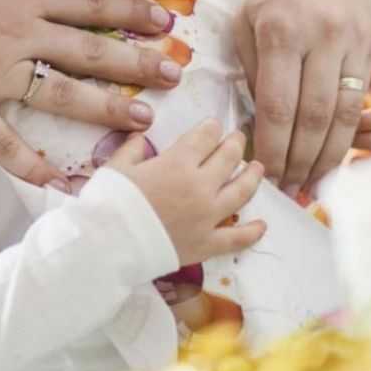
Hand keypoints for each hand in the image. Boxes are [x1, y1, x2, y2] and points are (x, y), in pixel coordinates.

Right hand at [0, 0, 186, 187]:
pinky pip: (5, 142)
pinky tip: (59, 181)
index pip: (91, 3)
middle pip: (92, 50)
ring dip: (108, 109)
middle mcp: (17, 34)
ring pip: (63, 95)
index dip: (131, 11)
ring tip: (143, 120)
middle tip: (174, 73)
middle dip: (139, 62)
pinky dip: (32, 165)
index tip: (163, 21)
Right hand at [105, 121, 266, 267]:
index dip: (211, 128)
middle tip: (239, 138)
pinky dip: (252, 232)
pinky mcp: (206, 244)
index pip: (205, 136)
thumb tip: (140, 138)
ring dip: (252, 177)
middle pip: (228, 158)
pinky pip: (236, 238)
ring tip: (258, 168)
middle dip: (235, 143)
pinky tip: (262, 225)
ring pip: (241, 192)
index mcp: (178, 162)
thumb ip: (132, 149)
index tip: (214, 126)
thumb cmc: (109, 203)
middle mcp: (200, 186)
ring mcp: (207, 216)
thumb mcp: (116, 167)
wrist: (107, 244)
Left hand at [235, 0, 370, 194]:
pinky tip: (335, 150)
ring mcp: (353, 41)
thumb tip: (262, 127)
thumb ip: (254, 74)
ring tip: (312, 178)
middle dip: (301, 161)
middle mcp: (322, 38)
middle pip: (315, 118)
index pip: (278, 107)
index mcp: (281, 32)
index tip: (266, 173)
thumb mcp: (245, 22)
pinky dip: (348, 130)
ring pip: (345, 114)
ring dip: (328, 154)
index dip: (273, 149)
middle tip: (289, 186)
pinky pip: (360, 96)